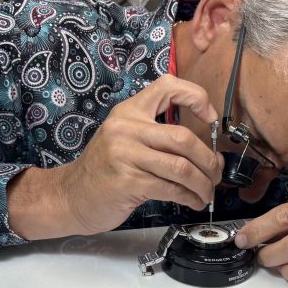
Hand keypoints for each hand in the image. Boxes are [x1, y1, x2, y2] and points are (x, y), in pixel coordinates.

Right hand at [8, 75, 221, 239]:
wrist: (71, 196)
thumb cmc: (105, 170)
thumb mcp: (125, 139)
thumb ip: (157, 136)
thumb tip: (206, 150)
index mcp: (129, 111)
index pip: (167, 86)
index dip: (196, 96)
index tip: (210, 118)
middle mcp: (126, 128)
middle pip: (183, 138)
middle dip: (208, 160)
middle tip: (216, 173)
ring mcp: (124, 155)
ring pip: (181, 167)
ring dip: (202, 183)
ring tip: (207, 192)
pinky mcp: (127, 181)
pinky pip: (170, 188)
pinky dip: (189, 197)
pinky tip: (193, 201)